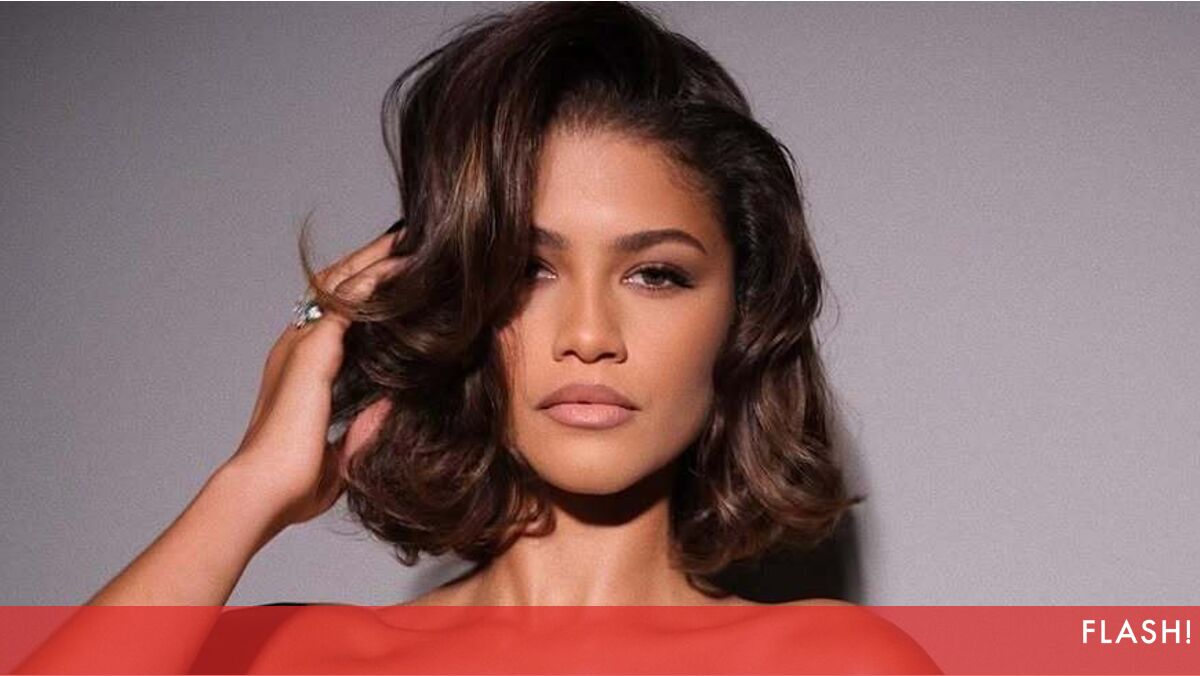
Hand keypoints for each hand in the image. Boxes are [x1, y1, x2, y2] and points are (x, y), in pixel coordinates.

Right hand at [222, 227, 407, 529]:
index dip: (360, 294)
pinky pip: (350, 301)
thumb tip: (390, 411)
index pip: (334, 317)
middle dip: (368, 262)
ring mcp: (301, 344)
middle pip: (336, 288)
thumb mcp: (340, 455)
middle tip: (403, 241)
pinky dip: (377, 279)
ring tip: (408, 238)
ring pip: (343, 284)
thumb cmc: (292, 485)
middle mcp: (296, 347)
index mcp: (300, 370)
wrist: (263, 490)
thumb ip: (362, 431)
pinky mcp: (312, 350)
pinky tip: (404, 264)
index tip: (391, 279)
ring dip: (375, 259)